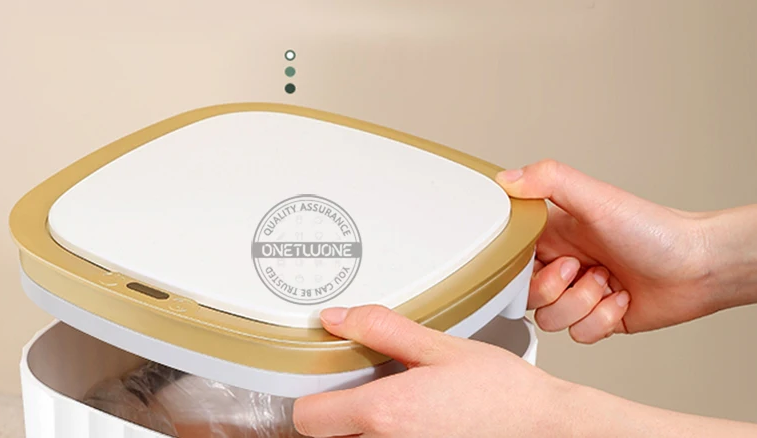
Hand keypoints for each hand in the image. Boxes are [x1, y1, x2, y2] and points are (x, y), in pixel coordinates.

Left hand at [292, 305, 756, 437]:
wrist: (547, 428)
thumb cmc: (504, 394)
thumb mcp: (441, 348)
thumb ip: (383, 330)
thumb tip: (339, 319)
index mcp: (385, 412)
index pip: (307, 419)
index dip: (310, 399)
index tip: (323, 385)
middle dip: (340, 415)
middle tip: (367, 391)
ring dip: (364, 429)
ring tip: (398, 407)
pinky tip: (415, 423)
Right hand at [494, 160, 722, 342]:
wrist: (700, 267)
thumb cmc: (655, 230)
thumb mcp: (597, 198)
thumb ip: (549, 180)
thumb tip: (505, 179)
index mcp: (554, 235)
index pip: (512, 260)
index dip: (525, 268)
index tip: (555, 257)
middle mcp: (563, 264)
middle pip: (527, 296)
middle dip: (556, 289)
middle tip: (582, 270)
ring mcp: (580, 293)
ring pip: (551, 319)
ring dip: (583, 304)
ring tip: (607, 282)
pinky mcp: (599, 318)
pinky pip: (579, 335)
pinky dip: (602, 321)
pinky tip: (621, 299)